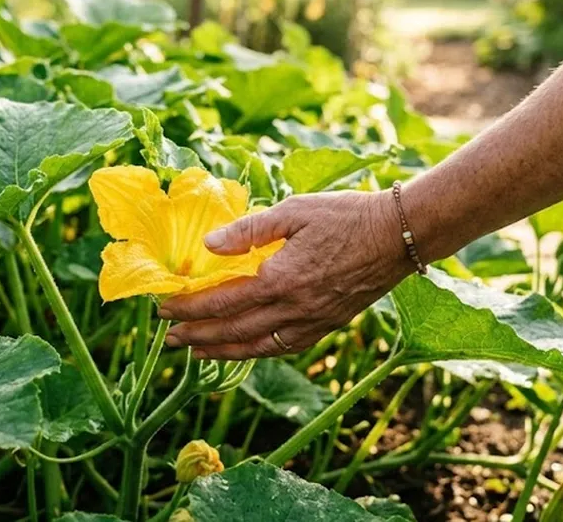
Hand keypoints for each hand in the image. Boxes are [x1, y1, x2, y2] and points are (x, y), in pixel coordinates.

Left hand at [158, 189, 411, 359]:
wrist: (398, 235)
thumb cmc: (346, 215)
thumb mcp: (294, 210)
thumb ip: (249, 230)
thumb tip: (208, 245)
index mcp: (280, 279)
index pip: (222, 301)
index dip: (190, 308)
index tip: (165, 310)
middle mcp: (294, 309)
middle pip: (234, 331)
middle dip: (197, 336)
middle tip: (169, 339)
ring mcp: (312, 322)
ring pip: (257, 347)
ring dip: (222, 352)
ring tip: (197, 352)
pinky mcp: (327, 326)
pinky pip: (283, 347)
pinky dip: (257, 352)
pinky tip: (245, 348)